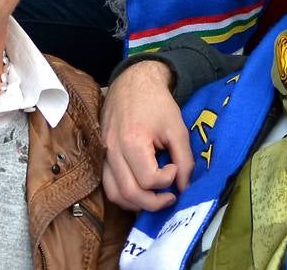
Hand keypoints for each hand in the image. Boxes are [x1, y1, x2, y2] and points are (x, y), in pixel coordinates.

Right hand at [101, 60, 193, 210]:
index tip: (175, 169)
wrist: (133, 82)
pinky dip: (124, 195)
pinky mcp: (101, 155)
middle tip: (170, 198)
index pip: (148, 179)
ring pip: (114, 194)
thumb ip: (184, 159)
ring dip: (136, 204)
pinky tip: (140, 191)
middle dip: (152, 203)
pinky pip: (107, 185)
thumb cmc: (157, 103)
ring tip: (155, 198)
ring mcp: (104, 154)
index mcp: (132, 141)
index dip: (167, 181)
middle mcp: (113, 150)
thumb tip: (185, 188)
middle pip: (129, 193)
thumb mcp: (177, 128)